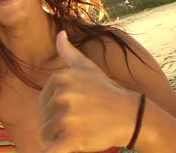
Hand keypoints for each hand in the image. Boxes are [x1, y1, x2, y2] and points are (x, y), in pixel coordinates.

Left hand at [39, 31, 138, 152]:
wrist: (132, 115)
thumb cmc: (107, 92)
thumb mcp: (88, 69)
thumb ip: (69, 52)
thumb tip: (60, 34)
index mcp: (59, 78)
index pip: (43, 104)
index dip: (56, 112)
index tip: (76, 111)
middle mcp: (61, 95)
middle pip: (44, 120)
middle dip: (58, 127)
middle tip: (81, 123)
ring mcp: (66, 116)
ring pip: (46, 137)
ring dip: (60, 140)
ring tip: (81, 133)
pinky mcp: (72, 138)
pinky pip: (50, 151)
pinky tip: (64, 150)